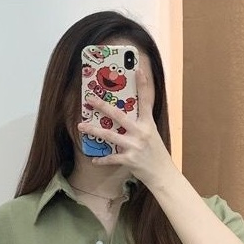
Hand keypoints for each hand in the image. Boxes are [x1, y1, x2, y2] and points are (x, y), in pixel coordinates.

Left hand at [77, 65, 175, 186]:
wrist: (162, 174)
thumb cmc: (156, 154)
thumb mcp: (152, 135)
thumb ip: (141, 124)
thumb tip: (127, 116)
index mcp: (148, 124)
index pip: (146, 100)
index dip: (143, 85)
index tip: (138, 70)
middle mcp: (141, 133)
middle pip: (118, 115)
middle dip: (102, 106)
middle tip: (90, 99)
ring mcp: (135, 146)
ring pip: (109, 135)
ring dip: (94, 130)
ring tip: (81, 126)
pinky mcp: (129, 160)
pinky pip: (111, 158)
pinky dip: (102, 160)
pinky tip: (94, 159)